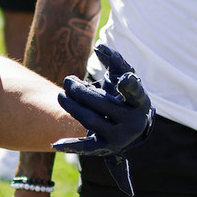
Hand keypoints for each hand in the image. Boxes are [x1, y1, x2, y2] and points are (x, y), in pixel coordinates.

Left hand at [54, 43, 153, 194]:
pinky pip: (87, 147)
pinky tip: (56, 144)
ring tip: (61, 95)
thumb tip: (99, 48)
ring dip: (72, 106)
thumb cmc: (123, 95)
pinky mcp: (105, 148)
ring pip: (91, 120)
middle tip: (67, 80)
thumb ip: (114, 61)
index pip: (136, 93)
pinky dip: (72, 145)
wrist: (126, 126)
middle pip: (103, 104)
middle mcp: (134, 123)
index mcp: (141, 103)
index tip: (123, 79)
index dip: (130, 87)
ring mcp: (120, 138)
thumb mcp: (122, 77)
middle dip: (81, 91)